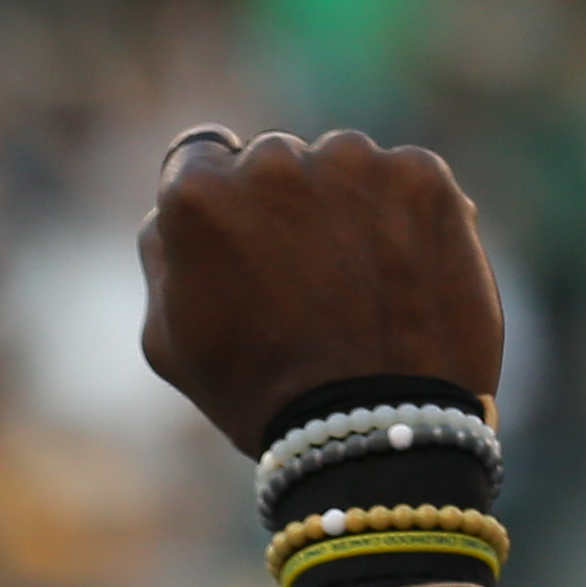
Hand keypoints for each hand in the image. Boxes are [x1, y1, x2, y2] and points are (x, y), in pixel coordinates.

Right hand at [139, 128, 502, 454]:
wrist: (374, 428)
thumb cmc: (259, 395)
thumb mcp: (170, 340)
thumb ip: (164, 255)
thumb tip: (174, 209)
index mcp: (198, 193)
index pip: (202, 158)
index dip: (222, 204)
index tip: (245, 244)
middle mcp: (272, 159)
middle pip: (275, 161)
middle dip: (285, 207)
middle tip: (306, 282)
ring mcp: (352, 162)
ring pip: (342, 168)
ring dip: (346, 207)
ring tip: (359, 288)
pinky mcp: (422, 176)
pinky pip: (404, 181)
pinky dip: (405, 218)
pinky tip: (400, 278)